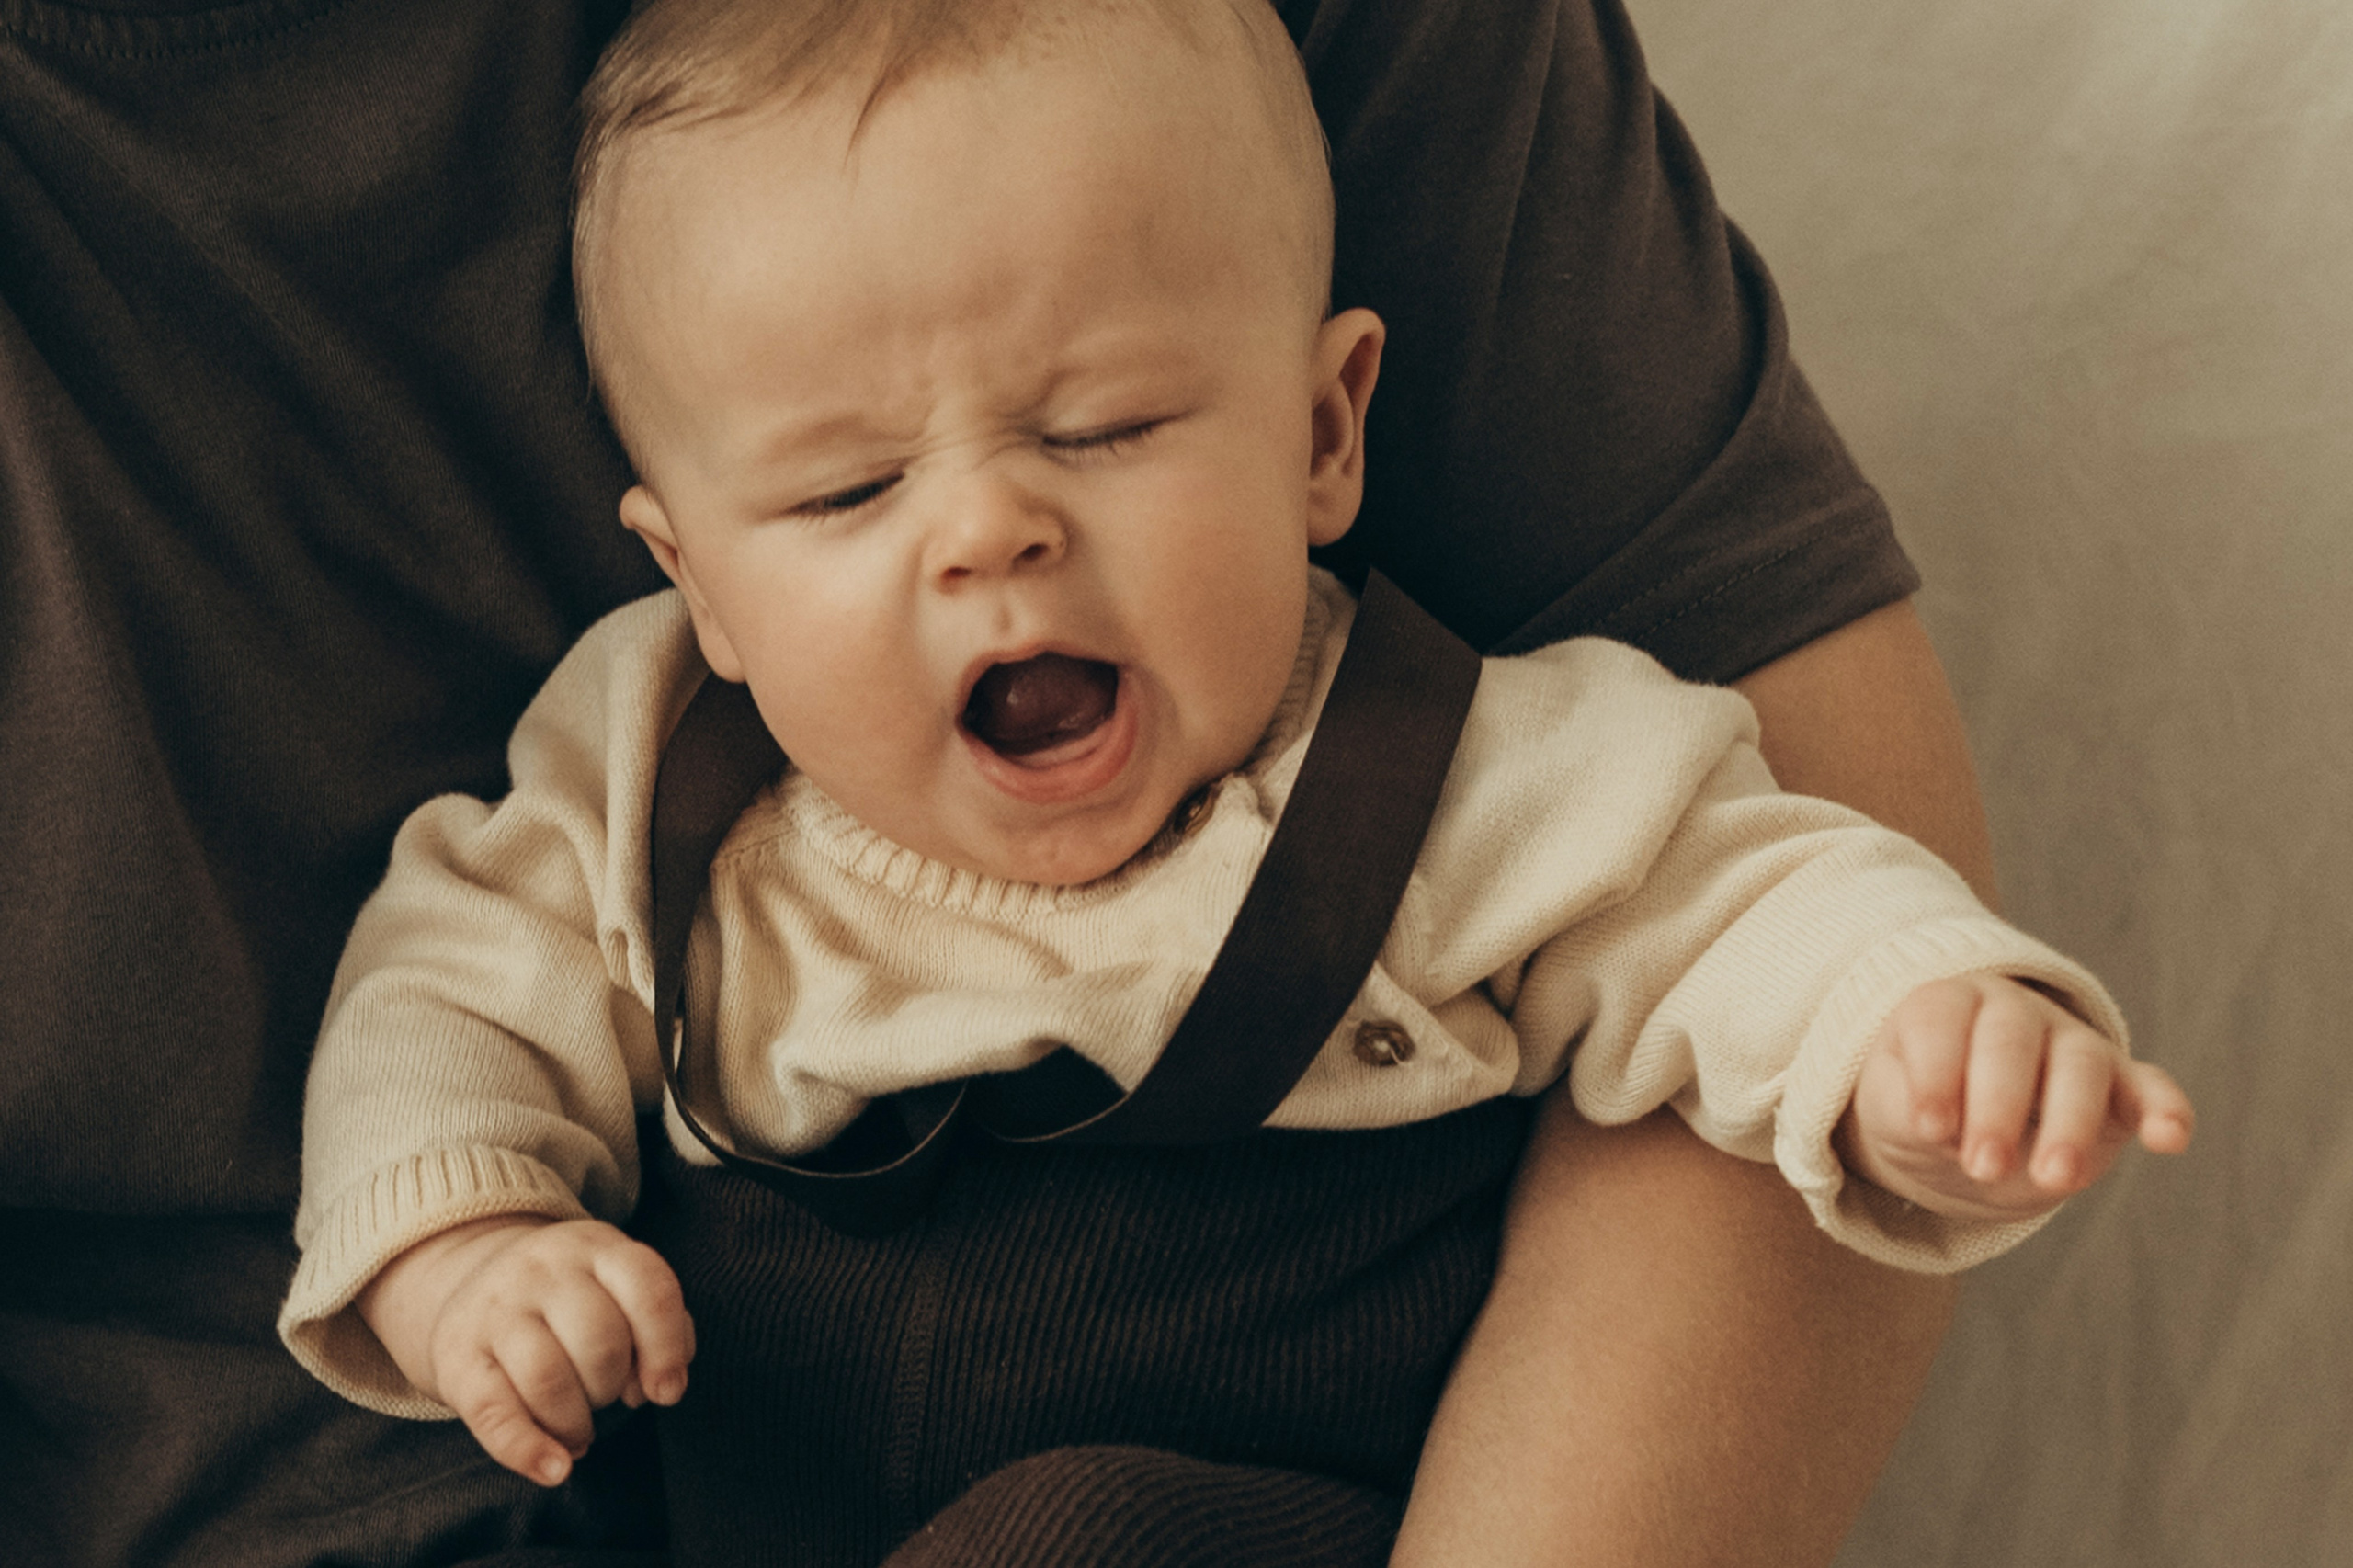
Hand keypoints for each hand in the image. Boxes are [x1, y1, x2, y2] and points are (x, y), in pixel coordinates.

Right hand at [356, 1215, 694, 1485]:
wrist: (473, 1284)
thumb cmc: (572, 1302)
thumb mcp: (619, 1289)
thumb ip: (657, 1329)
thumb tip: (657, 1388)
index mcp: (597, 1247)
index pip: (649, 1290)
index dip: (667, 1348)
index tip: (666, 1392)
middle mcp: (544, 1268)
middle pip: (600, 1342)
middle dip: (613, 1387)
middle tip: (606, 1397)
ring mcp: (496, 1309)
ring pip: (549, 1379)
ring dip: (577, 1423)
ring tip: (580, 1432)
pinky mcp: (456, 1356)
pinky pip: (494, 1413)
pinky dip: (528, 1450)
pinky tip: (555, 1469)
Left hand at [1839, 973, 2192, 1221]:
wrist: (1955, 1126)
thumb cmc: (1918, 1106)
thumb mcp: (1891, 1109)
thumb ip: (1910, 1112)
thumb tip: (1942, 1129)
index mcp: (1945, 1004)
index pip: (1940, 1022)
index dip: (1935, 1074)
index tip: (1929, 1129)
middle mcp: (2011, 1012)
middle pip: (2010, 1042)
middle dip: (1998, 1106)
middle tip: (1983, 1166)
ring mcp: (2069, 1042)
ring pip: (2080, 1064)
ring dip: (2070, 1122)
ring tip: (2054, 1179)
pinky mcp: (2118, 1085)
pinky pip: (2149, 1086)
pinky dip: (2164, 1108)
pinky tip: (2170, 1139)